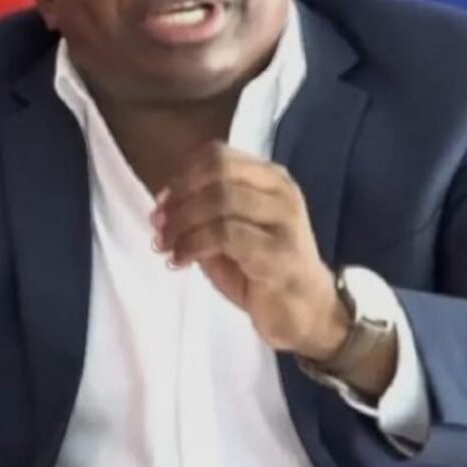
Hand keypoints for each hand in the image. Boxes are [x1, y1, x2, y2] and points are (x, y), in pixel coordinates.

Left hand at [152, 142, 350, 360]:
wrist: (307, 311)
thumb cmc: (263, 269)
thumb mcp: (231, 231)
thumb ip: (204, 211)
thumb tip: (163, 204)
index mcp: (270, 177)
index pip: (218, 154)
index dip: (182, 175)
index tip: (162, 203)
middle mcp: (281, 190)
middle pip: (217, 172)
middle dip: (179, 198)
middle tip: (159, 226)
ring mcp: (285, 220)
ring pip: (220, 200)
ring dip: (182, 224)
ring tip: (167, 246)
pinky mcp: (280, 253)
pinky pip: (225, 235)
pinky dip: (193, 245)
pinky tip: (181, 261)